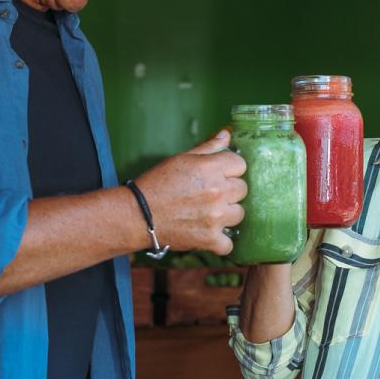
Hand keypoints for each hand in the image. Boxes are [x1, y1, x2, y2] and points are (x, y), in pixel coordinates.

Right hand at [134, 130, 246, 254]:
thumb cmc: (157, 183)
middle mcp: (218, 192)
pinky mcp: (210, 239)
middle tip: (208, 195)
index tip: (217, 175)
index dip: (229, 170)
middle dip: (228, 191)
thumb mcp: (181, 159)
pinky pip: (229, 244)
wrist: (137, 215)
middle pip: (242, 189)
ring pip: (239, 214)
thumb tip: (227, 135)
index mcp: (211, 168)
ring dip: (226, 215)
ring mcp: (216, 217)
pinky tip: (208, 234)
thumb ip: (208, 147)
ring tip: (207, 214)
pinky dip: (220, 242)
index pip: (240, 165)